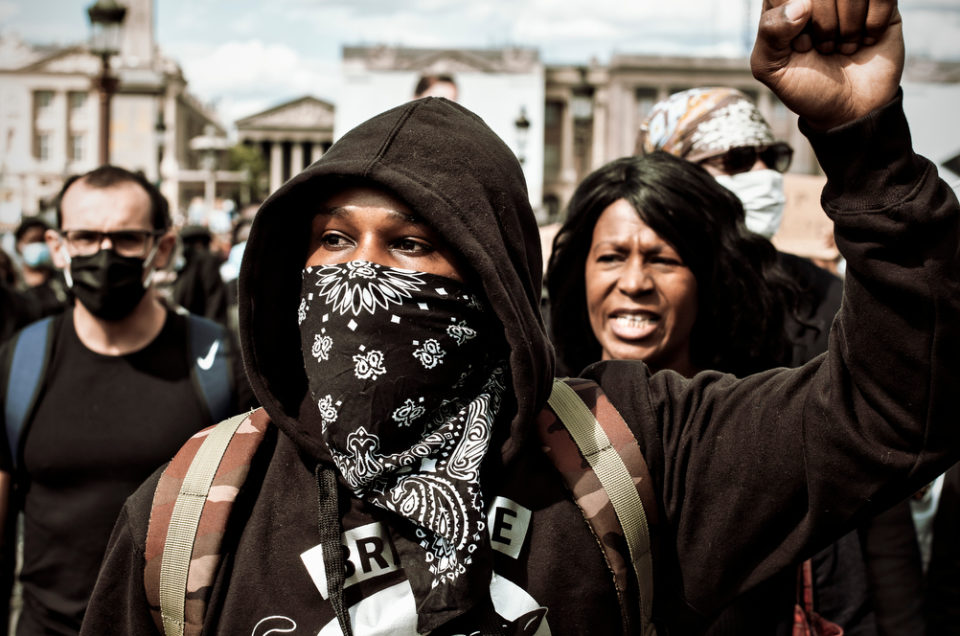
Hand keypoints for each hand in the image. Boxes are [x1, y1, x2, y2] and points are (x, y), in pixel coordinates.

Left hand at [751, 0, 903, 130]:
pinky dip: (874, 24)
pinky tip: (866, 40)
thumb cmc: (806, 86)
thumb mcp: (771, 68)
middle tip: (824, 50)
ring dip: (850, 28)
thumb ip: (769, 33)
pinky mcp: (882, 1)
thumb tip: (801, 4)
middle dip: (825, 26)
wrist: (850, 109)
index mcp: (782, 2)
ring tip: (844, 48)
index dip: (794, 21)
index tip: (800, 46)